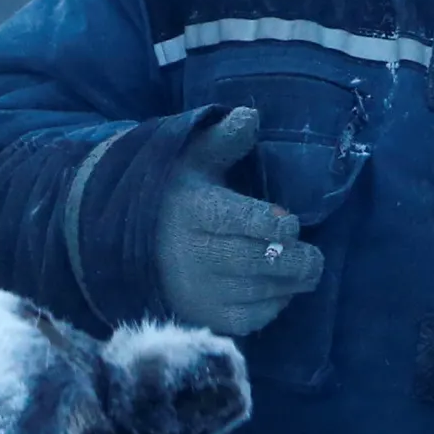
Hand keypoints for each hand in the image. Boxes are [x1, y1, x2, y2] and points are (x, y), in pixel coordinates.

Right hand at [155, 108, 323, 336]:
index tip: (288, 222)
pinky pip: (250, 318)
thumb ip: (224, 139)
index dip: (275, 224)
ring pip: (259, 291)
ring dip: (290, 282)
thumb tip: (251, 115)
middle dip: (295, 259)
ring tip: (304, 268)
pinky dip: (272, 305)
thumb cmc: (174, 194)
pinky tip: (278, 289)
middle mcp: (194, 255)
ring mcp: (198, 291)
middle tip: (312, 254)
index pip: (244, 222)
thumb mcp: (192, 158)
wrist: (122, 242)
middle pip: (259, 261)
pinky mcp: (203, 317)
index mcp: (195, 211)